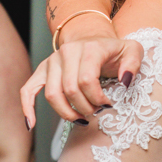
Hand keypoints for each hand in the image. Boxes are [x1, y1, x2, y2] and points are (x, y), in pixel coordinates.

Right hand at [21, 38, 142, 125]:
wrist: (93, 38)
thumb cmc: (113, 50)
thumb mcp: (133, 51)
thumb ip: (133, 65)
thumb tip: (124, 82)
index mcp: (88, 48)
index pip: (86, 80)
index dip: (97, 99)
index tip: (108, 105)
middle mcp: (66, 52)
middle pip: (70, 90)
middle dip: (85, 107)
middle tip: (96, 112)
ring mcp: (52, 61)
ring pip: (52, 95)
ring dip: (67, 113)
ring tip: (81, 118)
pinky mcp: (42, 70)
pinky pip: (28, 89)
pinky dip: (27, 107)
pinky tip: (31, 123)